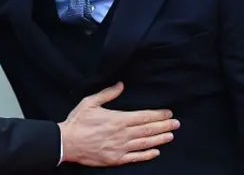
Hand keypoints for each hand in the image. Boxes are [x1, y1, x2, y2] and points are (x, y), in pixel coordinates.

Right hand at [58, 83, 178, 165]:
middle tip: (176, 123)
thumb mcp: (90, 102)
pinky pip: (136, 157)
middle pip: (148, 129)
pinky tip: (156, 152)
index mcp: (118, 119)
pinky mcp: (116, 159)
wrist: (67, 143)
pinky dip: (147, 154)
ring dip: (159, 139)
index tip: (168, 113)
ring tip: (171, 135)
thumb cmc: (77, 121)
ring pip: (145, 143)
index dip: (158, 115)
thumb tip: (121, 84)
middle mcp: (122, 134)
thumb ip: (107, 93)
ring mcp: (120, 148)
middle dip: (164, 126)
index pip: (144, 116)